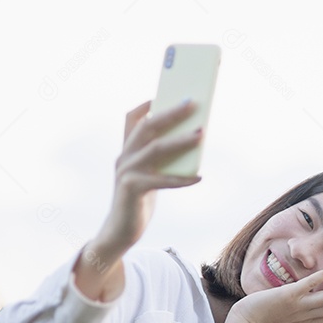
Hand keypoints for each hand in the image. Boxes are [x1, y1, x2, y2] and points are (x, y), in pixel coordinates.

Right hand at [75, 101, 203, 301]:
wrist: (120, 231)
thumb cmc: (140, 201)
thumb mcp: (150, 175)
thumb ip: (162, 159)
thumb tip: (192, 141)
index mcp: (127, 150)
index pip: (131, 119)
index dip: (147, 103)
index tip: (165, 91)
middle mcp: (124, 156)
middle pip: (147, 127)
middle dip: (171, 113)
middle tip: (193, 103)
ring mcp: (126, 171)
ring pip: (156, 149)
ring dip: (180, 140)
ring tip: (201, 134)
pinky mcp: (131, 189)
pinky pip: (161, 180)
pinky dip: (181, 178)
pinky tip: (199, 177)